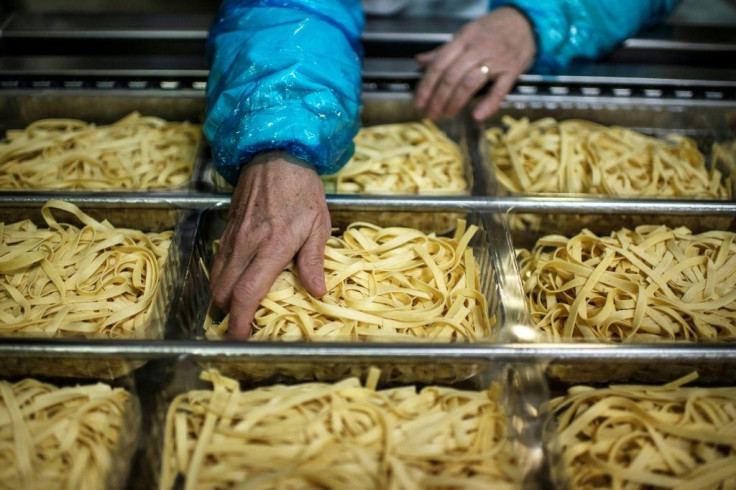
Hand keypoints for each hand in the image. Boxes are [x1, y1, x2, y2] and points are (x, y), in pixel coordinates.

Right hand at [210, 152, 330, 338]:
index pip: (247, 292)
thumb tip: (317, 291)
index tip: (240, 337)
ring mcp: (234, 236)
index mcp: (271, 246)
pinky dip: (221, 278)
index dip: (240, 319)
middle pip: (224, 290)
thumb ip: (313, 259)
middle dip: (228, 314)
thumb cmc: (302, 189)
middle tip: (240, 328)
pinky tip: (233, 283)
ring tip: (235, 310)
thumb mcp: (318, 224)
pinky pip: (218, 261)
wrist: (275, 154)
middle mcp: (247, 244)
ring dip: (222, 298)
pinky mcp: (228, 228)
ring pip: (217, 277)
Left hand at [415, 7, 535, 120]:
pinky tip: (478, 115)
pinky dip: (489, 104)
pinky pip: (500, 89)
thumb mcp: (466, 35)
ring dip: (456, 102)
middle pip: (452, 76)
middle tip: (431, 113)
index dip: (426, 86)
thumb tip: (420, 62)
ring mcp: (496, 59)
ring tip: (447, 114)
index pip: (439, 64)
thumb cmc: (493, 30)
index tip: (419, 102)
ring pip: (470, 83)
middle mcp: (478, 48)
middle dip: (438, 99)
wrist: (524, 22)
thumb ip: (443, 51)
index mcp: (464, 38)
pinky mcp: (512, 70)